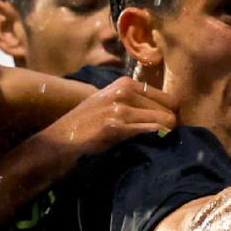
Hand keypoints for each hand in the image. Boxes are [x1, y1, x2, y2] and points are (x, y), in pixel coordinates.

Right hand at [36, 77, 177, 158]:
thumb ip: (134, 102)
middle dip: (172, 125)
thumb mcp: (109, 103)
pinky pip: (151, 131)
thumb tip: (168, 113)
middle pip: (170, 109)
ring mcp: (119, 108)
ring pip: (165, 120)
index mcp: (125, 83)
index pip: (168, 97)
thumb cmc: (86, 125)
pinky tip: (148, 147)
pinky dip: (155, 139)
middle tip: (165, 139)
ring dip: (165, 134)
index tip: (169, 128)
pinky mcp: (115, 127)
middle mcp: (124, 91)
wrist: (58, 141)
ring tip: (157, 144)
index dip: (172, 114)